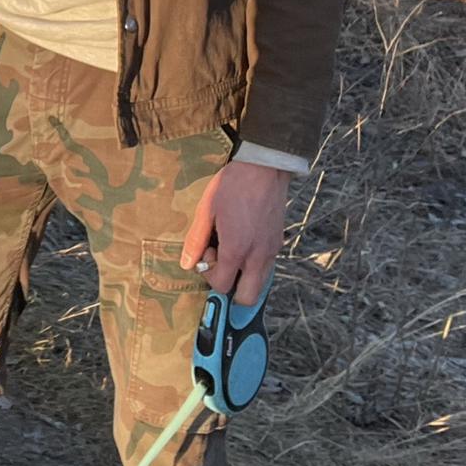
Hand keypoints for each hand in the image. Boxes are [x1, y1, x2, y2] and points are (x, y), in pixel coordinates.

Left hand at [179, 159, 287, 305]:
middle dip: (231, 288)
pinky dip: (254, 265)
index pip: (222, 286)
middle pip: (247, 298)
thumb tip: (187, 264)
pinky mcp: (278, 242)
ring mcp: (272, 251)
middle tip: (221, 262)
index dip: (209, 277)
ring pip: (259, 283)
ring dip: (243, 277)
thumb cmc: (232, 185)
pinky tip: (244, 240)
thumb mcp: (207, 210)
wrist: (264, 167)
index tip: (207, 254)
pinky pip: (266, 267)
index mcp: (237, 250)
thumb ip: (196, 240)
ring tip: (232, 249)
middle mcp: (258, 256)